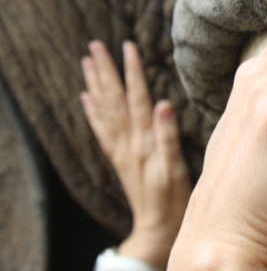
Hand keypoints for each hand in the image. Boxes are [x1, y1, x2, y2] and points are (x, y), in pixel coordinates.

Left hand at [80, 41, 191, 269]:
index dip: (133, 72)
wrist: (157, 224)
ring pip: (104, 110)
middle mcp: (127, 141)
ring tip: (86, 62)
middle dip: (105, 70)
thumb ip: (169, 136)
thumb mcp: (176, 168)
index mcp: (143, 140)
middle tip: (95, 45)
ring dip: (95, 84)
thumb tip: (163, 103)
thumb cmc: (172, 197)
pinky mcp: (118, 158)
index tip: (128, 47)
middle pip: (114, 99)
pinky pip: (100, 129)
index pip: (137, 98)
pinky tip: (86, 97)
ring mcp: (120, 150)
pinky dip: (92, 111)